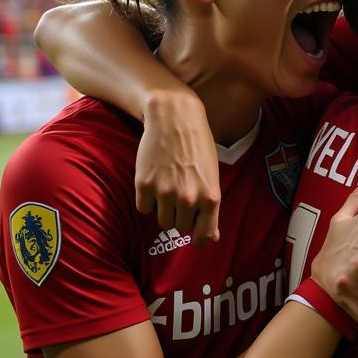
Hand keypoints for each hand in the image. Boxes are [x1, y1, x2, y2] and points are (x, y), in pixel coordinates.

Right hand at [136, 89, 220, 243]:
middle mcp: (189, 199)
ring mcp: (165, 193)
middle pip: (180, 228)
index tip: (195, 238)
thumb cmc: (198, 146)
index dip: (200, 239)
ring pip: (162, 221)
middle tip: (181, 196)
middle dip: (181, 217)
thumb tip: (213, 238)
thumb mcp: (212, 175)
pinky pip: (144, 208)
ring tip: (169, 187)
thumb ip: (210, 207)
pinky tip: (155, 182)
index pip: (205, 236)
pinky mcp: (144, 185)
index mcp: (211, 197)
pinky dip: (148, 200)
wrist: (175, 119)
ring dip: (164, 210)